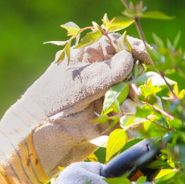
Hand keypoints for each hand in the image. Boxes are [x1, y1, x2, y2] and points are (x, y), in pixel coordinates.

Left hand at [0, 35, 151, 183]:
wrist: (34, 138)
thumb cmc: (49, 103)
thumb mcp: (79, 85)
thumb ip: (107, 73)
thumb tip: (130, 58)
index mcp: (85, 59)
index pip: (116, 44)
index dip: (134, 47)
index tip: (150, 57)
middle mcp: (95, 75)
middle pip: (129, 69)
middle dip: (137, 78)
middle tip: (138, 88)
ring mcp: (101, 97)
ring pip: (130, 93)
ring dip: (132, 100)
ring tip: (125, 109)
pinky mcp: (104, 119)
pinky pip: (124, 116)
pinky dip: (128, 118)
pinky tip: (126, 122)